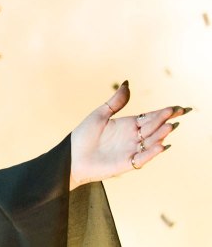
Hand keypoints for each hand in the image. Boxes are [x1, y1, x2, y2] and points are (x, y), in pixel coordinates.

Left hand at [69, 81, 190, 189]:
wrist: (70, 157)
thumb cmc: (83, 136)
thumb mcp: (99, 115)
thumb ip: (116, 102)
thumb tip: (127, 83)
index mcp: (129, 124)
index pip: (150, 117)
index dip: (163, 113)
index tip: (176, 107)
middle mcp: (133, 137)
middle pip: (153, 128)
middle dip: (163, 121)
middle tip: (173, 113)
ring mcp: (131, 150)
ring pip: (150, 142)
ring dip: (160, 135)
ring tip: (169, 127)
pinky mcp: (126, 164)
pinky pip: (142, 158)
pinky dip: (151, 153)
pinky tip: (159, 146)